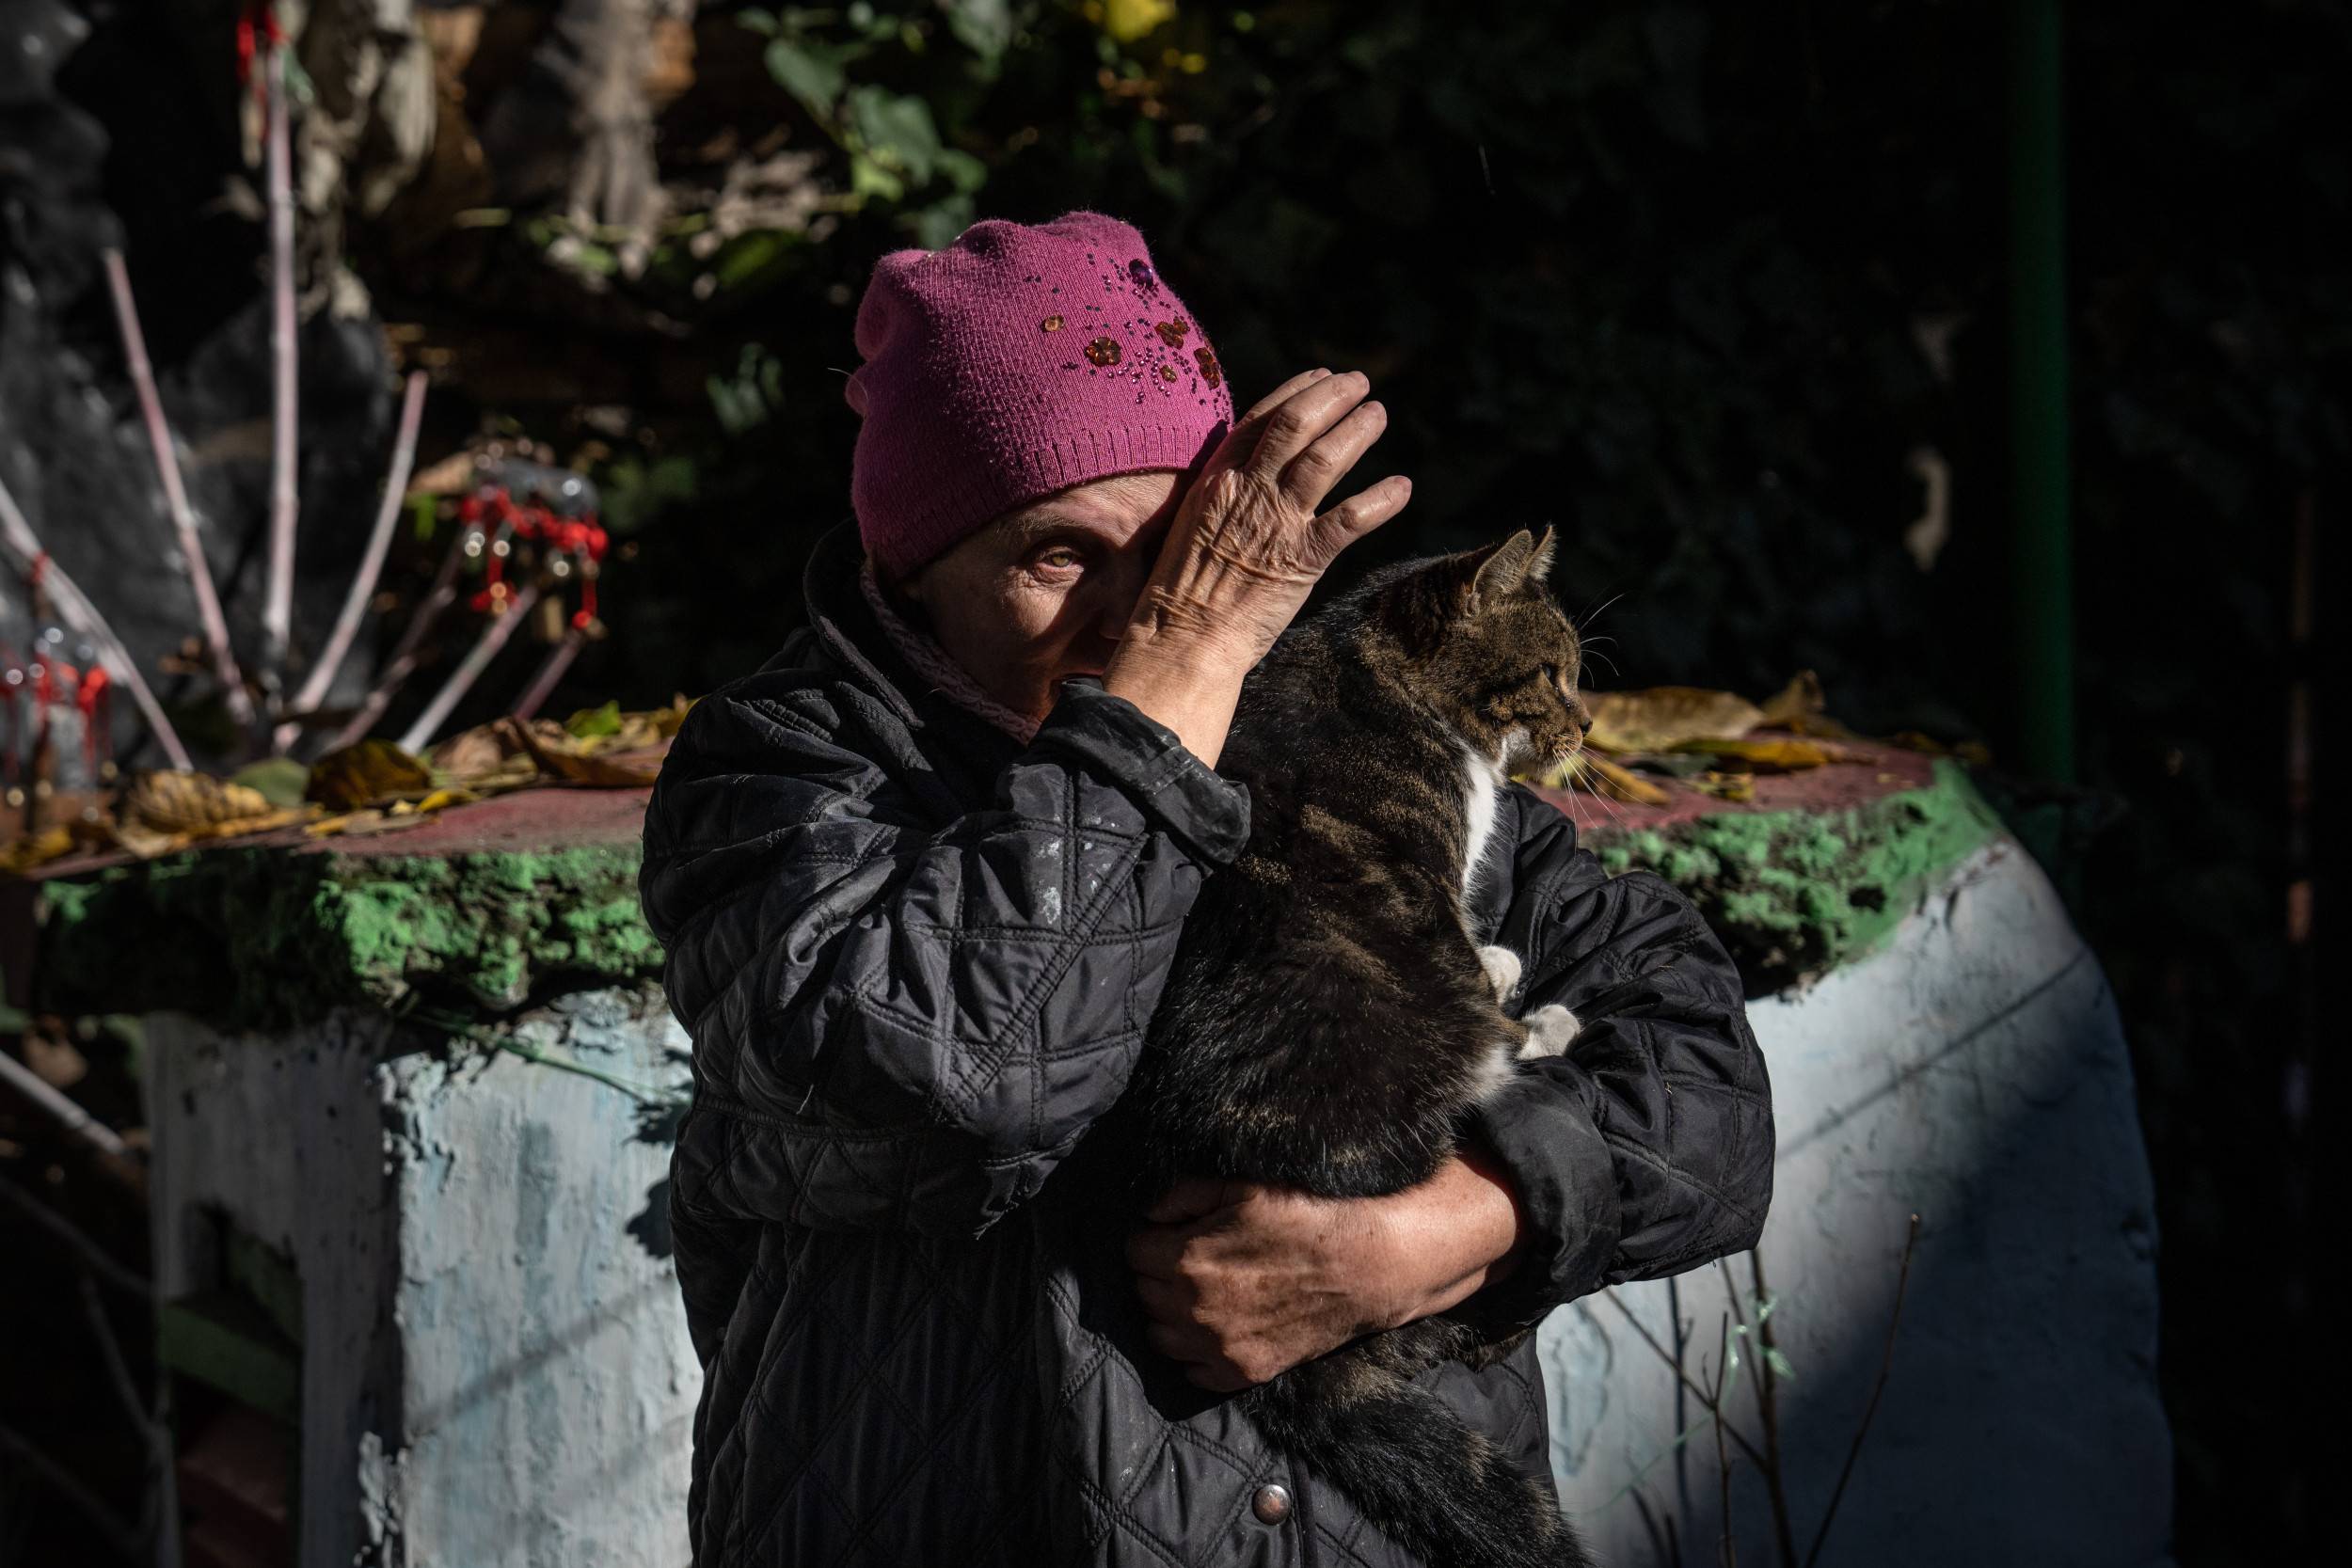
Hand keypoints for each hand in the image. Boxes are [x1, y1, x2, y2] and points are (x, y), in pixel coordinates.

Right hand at [1102, 369, 1410, 764]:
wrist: (1181, 639)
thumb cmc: (1180, 593)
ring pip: (1326, 459)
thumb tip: (1248, 481)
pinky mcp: (1303, 559)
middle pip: (1297, 424)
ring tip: (1378, 415)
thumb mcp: (1190, 526)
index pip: (1261, 418)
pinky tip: (1402, 488)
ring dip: (1358, 432)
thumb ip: (1222, 497)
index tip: (1322, 377)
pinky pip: (1352, 518)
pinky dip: (1381, 499)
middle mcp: (1248, 491)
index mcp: (1217, 480)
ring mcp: (1277, 523)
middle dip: (1333, 397)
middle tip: (1360, 384)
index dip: (1296, 392)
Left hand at [1123, 1149, 1524, 1391]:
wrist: (1368, 1267)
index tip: (1174, 1232)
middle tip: (1193, 1257)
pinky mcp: (1242, 1372)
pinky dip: (1196, 1351)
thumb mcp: (1243, 1186)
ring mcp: (1218, 1347)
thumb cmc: (1308, 1216)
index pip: (1133, 1251)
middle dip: (1160, 1272)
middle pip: (1143, 1292)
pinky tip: (1218, 1325)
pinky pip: (1192, 1371)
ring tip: (1201, 1292)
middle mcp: (1192, 1310)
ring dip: (1171, 1313)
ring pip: (1160, 1334)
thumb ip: (1183, 1194)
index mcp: (1185, 1259)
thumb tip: (1149, 1212)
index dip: (1153, 1237)